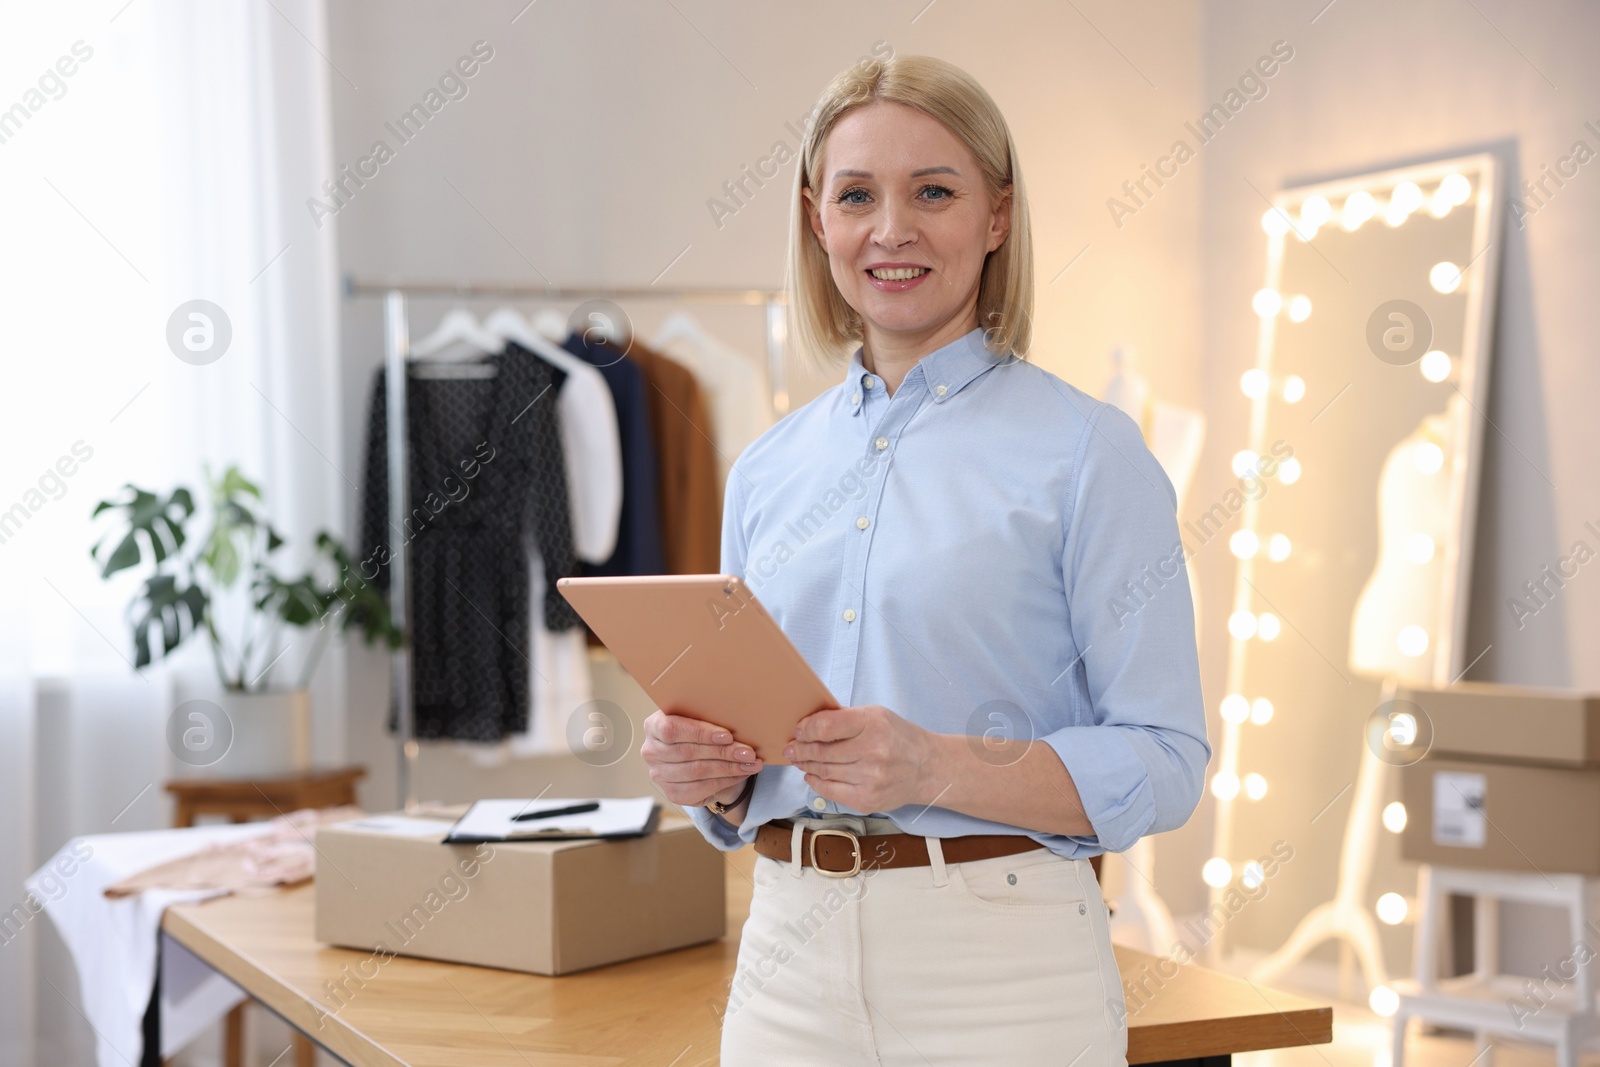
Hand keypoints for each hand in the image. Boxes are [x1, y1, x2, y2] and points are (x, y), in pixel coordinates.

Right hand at [641, 710, 762, 807]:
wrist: (698, 755)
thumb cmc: (700, 730)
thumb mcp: (701, 716)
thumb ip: (708, 714)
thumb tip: (736, 715)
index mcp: (653, 725)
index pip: (672, 729)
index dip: (700, 732)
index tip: (727, 735)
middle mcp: (651, 751)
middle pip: (688, 752)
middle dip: (723, 752)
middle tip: (748, 752)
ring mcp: (659, 774)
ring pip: (697, 772)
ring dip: (729, 768)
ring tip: (750, 763)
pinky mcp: (672, 793)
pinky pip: (700, 789)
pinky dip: (725, 781)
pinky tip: (741, 774)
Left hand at [785, 704, 939, 812]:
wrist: (927, 768)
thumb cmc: (899, 738)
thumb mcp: (876, 716)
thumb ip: (845, 719)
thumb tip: (809, 725)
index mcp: (873, 724)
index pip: (827, 726)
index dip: (806, 729)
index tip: (798, 731)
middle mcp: (873, 752)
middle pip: (822, 752)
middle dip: (800, 749)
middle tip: (791, 748)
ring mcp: (871, 779)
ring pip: (824, 772)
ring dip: (806, 765)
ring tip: (799, 760)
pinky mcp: (868, 800)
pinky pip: (831, 791)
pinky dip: (816, 783)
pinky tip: (811, 775)